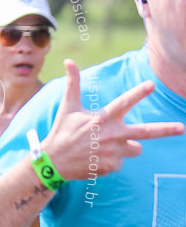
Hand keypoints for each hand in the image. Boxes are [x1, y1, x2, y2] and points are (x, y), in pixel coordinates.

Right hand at [42, 59, 184, 179]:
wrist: (54, 162)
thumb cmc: (62, 131)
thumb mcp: (68, 107)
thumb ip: (73, 84)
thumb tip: (68, 60)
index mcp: (103, 118)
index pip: (123, 103)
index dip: (138, 92)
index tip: (152, 84)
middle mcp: (111, 135)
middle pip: (145, 132)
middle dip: (166, 129)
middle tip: (182, 128)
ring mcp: (113, 152)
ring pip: (135, 148)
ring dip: (125, 146)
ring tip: (103, 147)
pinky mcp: (112, 166)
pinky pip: (121, 161)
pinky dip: (112, 159)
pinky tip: (96, 158)